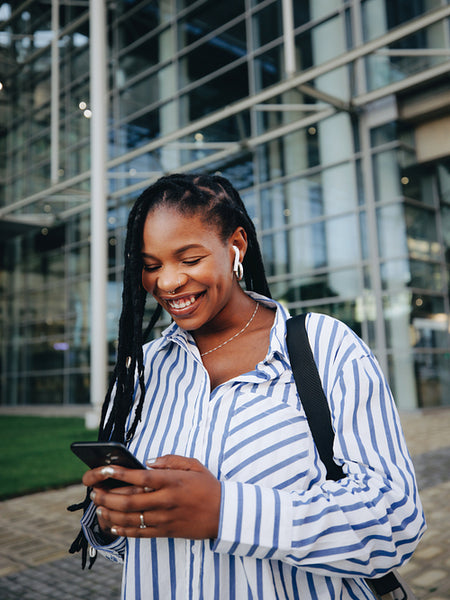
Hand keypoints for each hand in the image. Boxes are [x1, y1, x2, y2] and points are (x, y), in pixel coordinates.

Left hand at [83, 455, 220, 539]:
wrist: (225, 514)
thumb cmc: (208, 487)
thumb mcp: (194, 465)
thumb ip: (170, 460)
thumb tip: (148, 462)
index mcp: (172, 481)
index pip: (140, 476)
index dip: (118, 473)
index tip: (103, 470)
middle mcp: (166, 500)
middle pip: (129, 500)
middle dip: (107, 496)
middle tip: (94, 492)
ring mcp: (165, 518)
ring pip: (130, 518)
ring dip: (110, 513)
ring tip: (99, 507)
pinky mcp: (166, 531)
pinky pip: (139, 533)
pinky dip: (123, 530)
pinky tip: (112, 525)